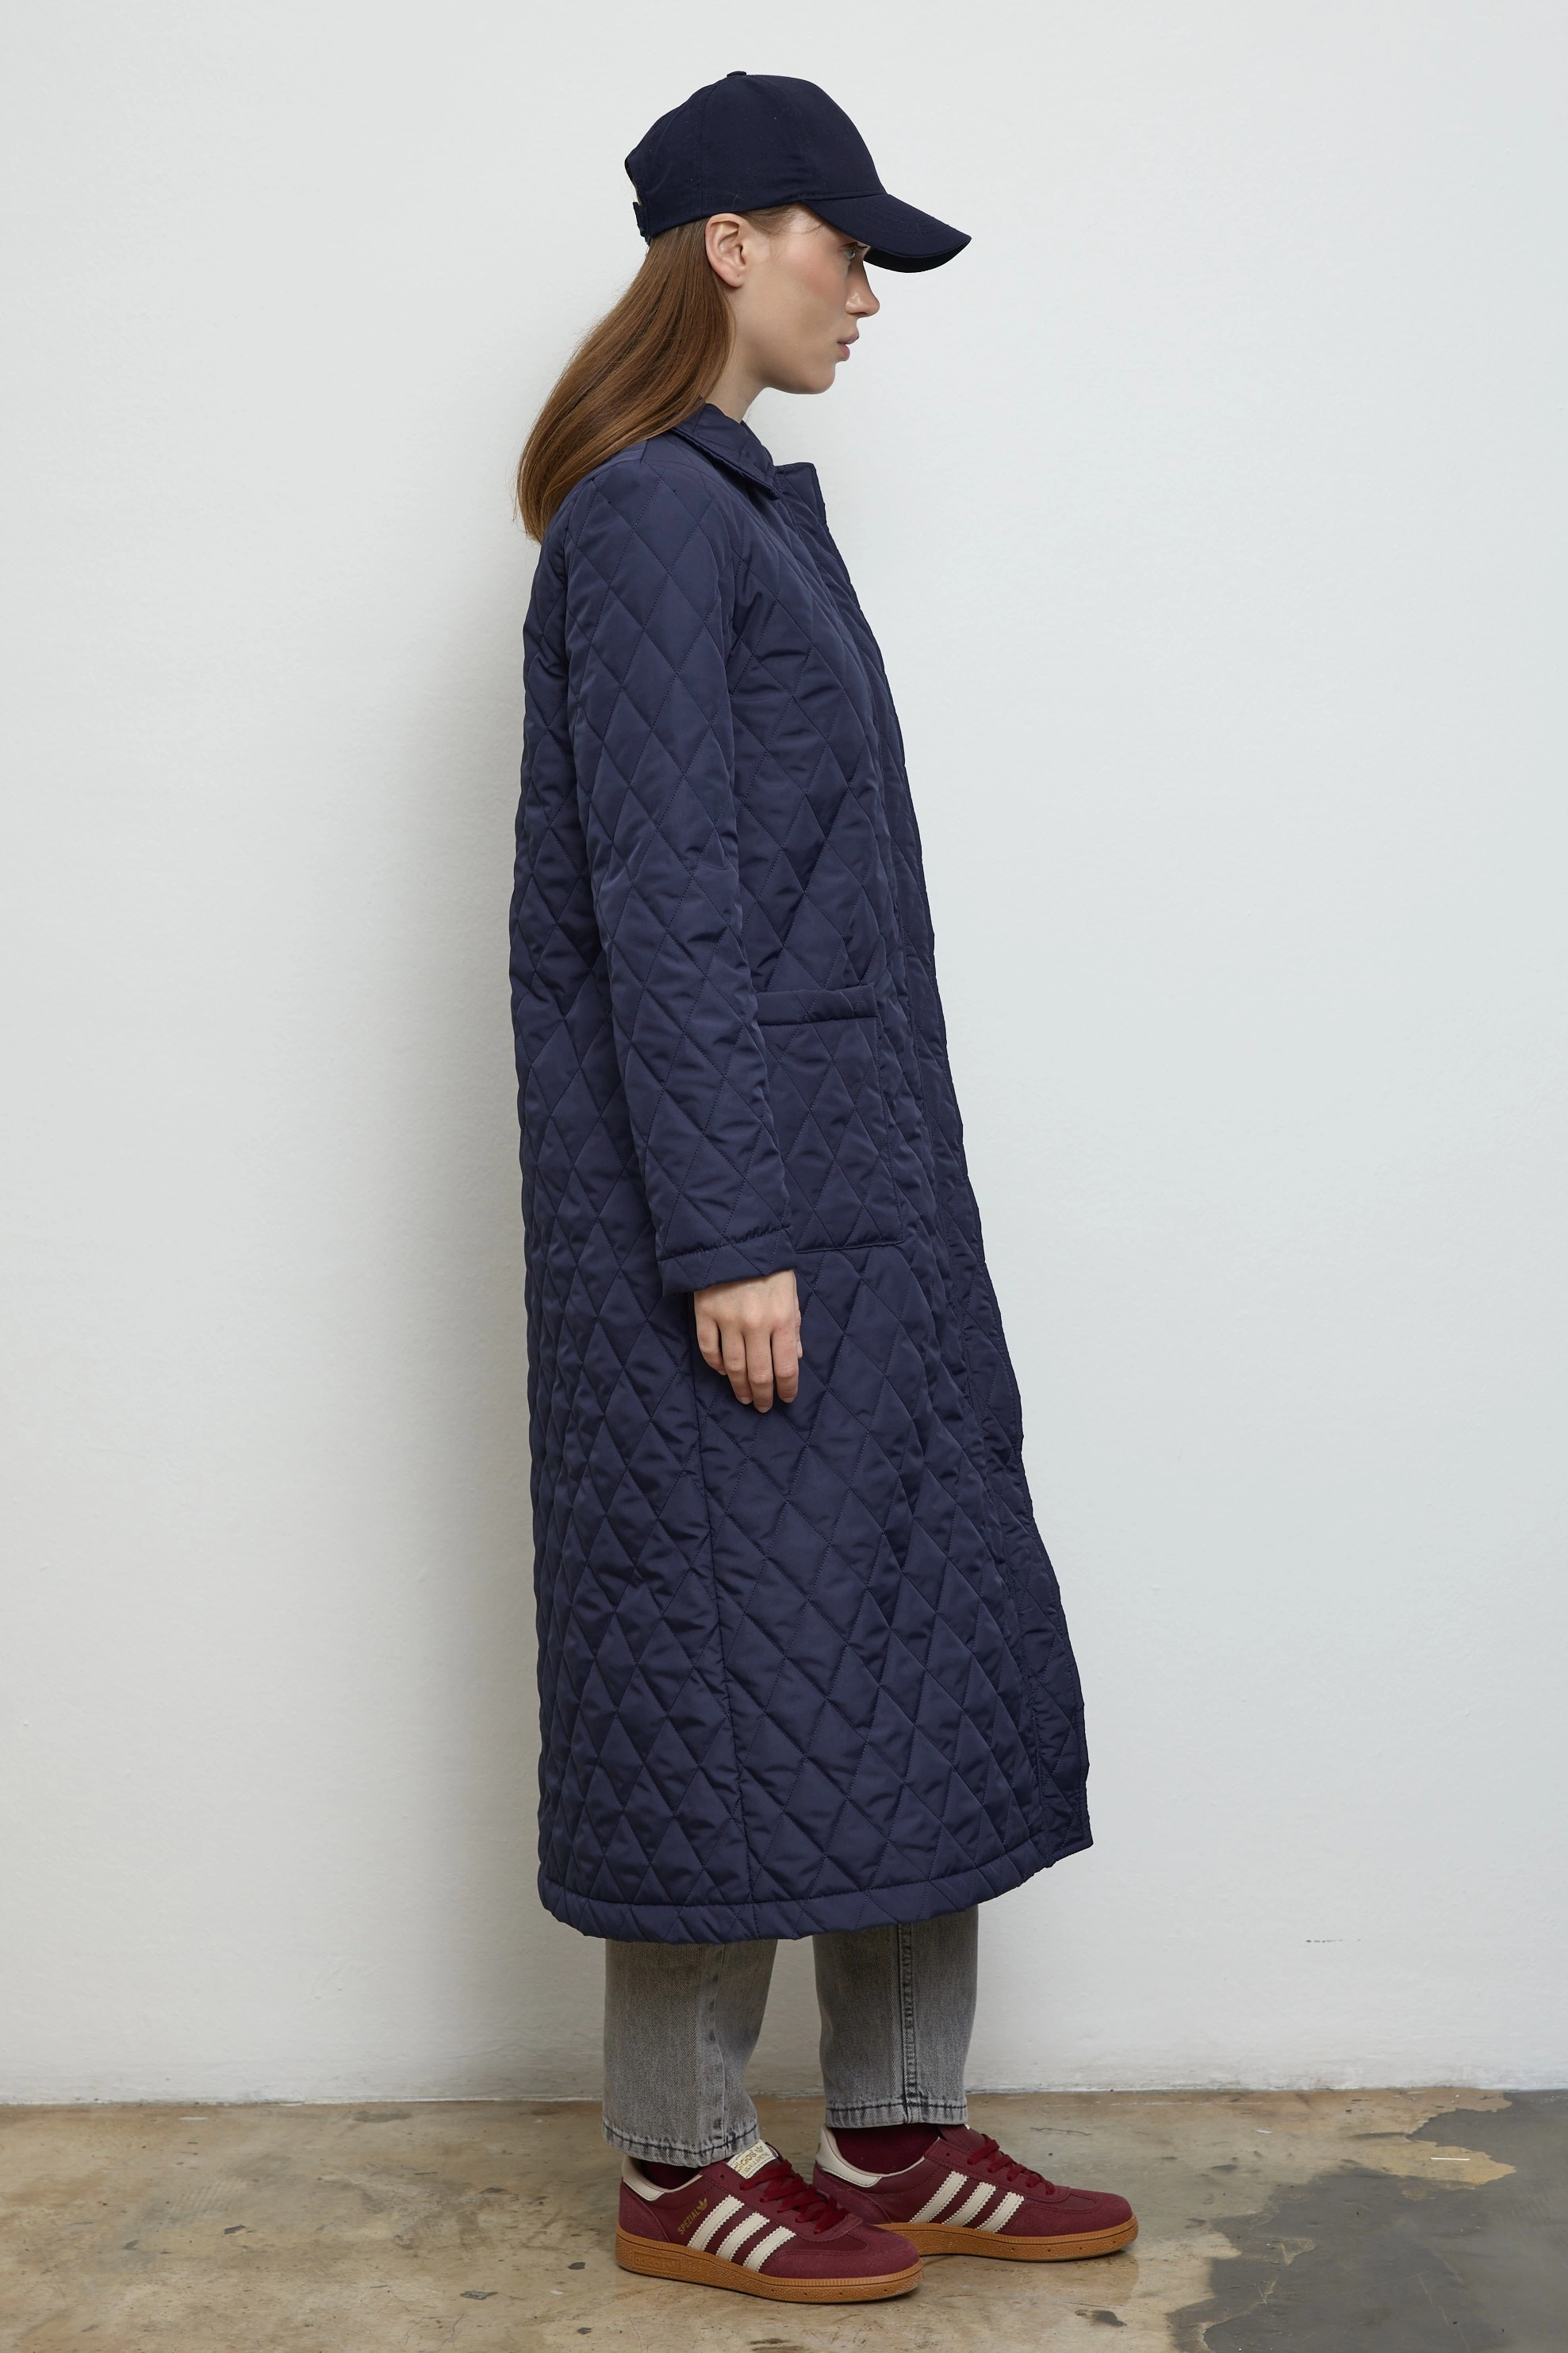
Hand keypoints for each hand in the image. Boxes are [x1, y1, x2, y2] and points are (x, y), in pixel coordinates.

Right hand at [693, 1270, 801, 1411]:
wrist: (733, 1236)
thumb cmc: (768, 1265)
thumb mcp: (790, 1293)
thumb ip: (793, 1326)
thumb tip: (796, 1357)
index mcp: (782, 1319)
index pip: (786, 1367)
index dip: (787, 1389)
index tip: (786, 1399)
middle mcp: (756, 1324)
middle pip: (759, 1374)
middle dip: (763, 1395)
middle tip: (762, 1406)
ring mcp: (728, 1321)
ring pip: (733, 1367)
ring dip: (739, 1387)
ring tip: (744, 1397)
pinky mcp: (704, 1314)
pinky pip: (709, 1350)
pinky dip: (716, 1365)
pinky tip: (723, 1372)